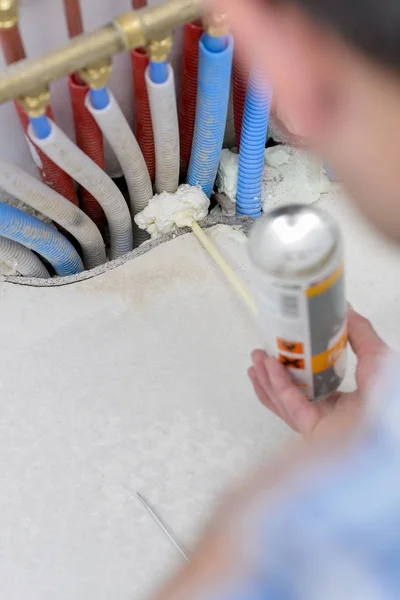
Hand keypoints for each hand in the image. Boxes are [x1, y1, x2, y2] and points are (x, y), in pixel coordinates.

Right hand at [248, 307, 387, 440]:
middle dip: (272, 375)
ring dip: (267, 379)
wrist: (390, 425)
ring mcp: (321, 427)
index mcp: (349, 404)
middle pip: (293, 395)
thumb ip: (361, 333)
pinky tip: (267, 367)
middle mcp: (333, 417)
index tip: (281, 351)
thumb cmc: (390, 397)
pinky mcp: (312, 432)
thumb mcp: (378, 356)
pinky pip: (290, 406)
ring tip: (254, 360)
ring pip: (286, 402)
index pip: (315, 387)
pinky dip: (277, 385)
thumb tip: (346, 309)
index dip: (295, 370)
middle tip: (259, 354)